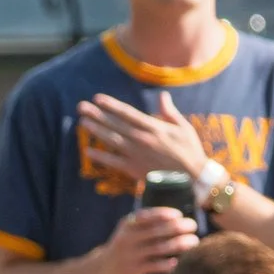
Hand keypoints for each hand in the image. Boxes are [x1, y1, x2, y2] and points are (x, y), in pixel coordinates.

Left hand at [77, 91, 213, 185]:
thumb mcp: (184, 128)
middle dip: (97, 114)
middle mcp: (142, 139)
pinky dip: (100, 157)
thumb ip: (170, 112)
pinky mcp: (134, 168)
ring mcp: (137, 154)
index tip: (97, 98)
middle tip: (81, 106)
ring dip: (95, 131)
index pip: (128, 113)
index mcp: (154, 128)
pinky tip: (87, 151)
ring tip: (82, 122)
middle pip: (115, 125)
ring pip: (111, 140)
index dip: (112, 105)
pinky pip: (113, 162)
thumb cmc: (190, 150)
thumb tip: (163, 96)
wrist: (193, 177)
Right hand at [92, 207, 199, 273]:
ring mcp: (130, 255)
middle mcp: (128, 238)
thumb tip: (180, 218)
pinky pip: (154, 266)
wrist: (101, 270)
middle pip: (157, 231)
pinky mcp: (133, 270)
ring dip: (180, 244)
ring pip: (159, 248)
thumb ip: (147, 224)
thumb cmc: (125, 247)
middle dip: (178, 227)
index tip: (179, 215)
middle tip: (193, 225)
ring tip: (194, 241)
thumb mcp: (129, 231)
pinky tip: (176, 262)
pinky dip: (167, 264)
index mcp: (128, 225)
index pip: (146, 216)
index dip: (163, 214)